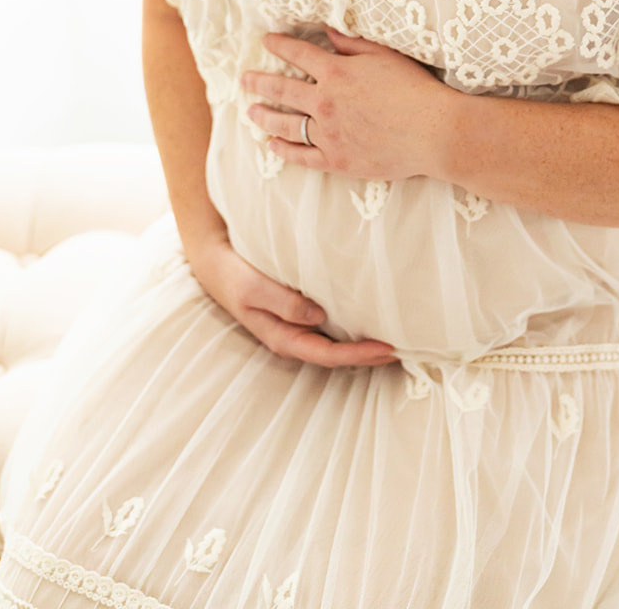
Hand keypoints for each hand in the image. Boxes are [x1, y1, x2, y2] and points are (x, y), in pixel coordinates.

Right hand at [184, 229, 397, 367]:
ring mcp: (295, 326)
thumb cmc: (233, 274)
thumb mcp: (252, 287)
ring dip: (361, 344)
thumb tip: (318, 316)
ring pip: (334, 343)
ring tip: (393, 339)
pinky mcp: (298, 312)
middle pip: (336, 355)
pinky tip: (367, 318)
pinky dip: (350, 327)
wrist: (215, 262)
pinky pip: (329, 326)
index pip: (326, 354)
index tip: (386, 348)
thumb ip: (283, 301)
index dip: (357, 355)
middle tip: (403, 349)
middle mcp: (292, 336)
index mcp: (281, 337)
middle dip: (367, 356)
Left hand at [240, 26, 455, 180]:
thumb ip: (353, 43)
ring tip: (251, 112)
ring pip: (286, 123)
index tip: (266, 40)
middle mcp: (325, 102)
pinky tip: (272, 145)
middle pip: (283, 89)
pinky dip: (284, 149)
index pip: (299, 54)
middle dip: (260, 82)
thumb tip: (329, 30)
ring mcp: (328, 134)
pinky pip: (302, 155)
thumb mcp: (385, 56)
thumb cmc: (414, 89)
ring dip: (265, 116)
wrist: (433, 131)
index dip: (279, 45)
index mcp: (336, 72)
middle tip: (245, 79)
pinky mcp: (337, 160)